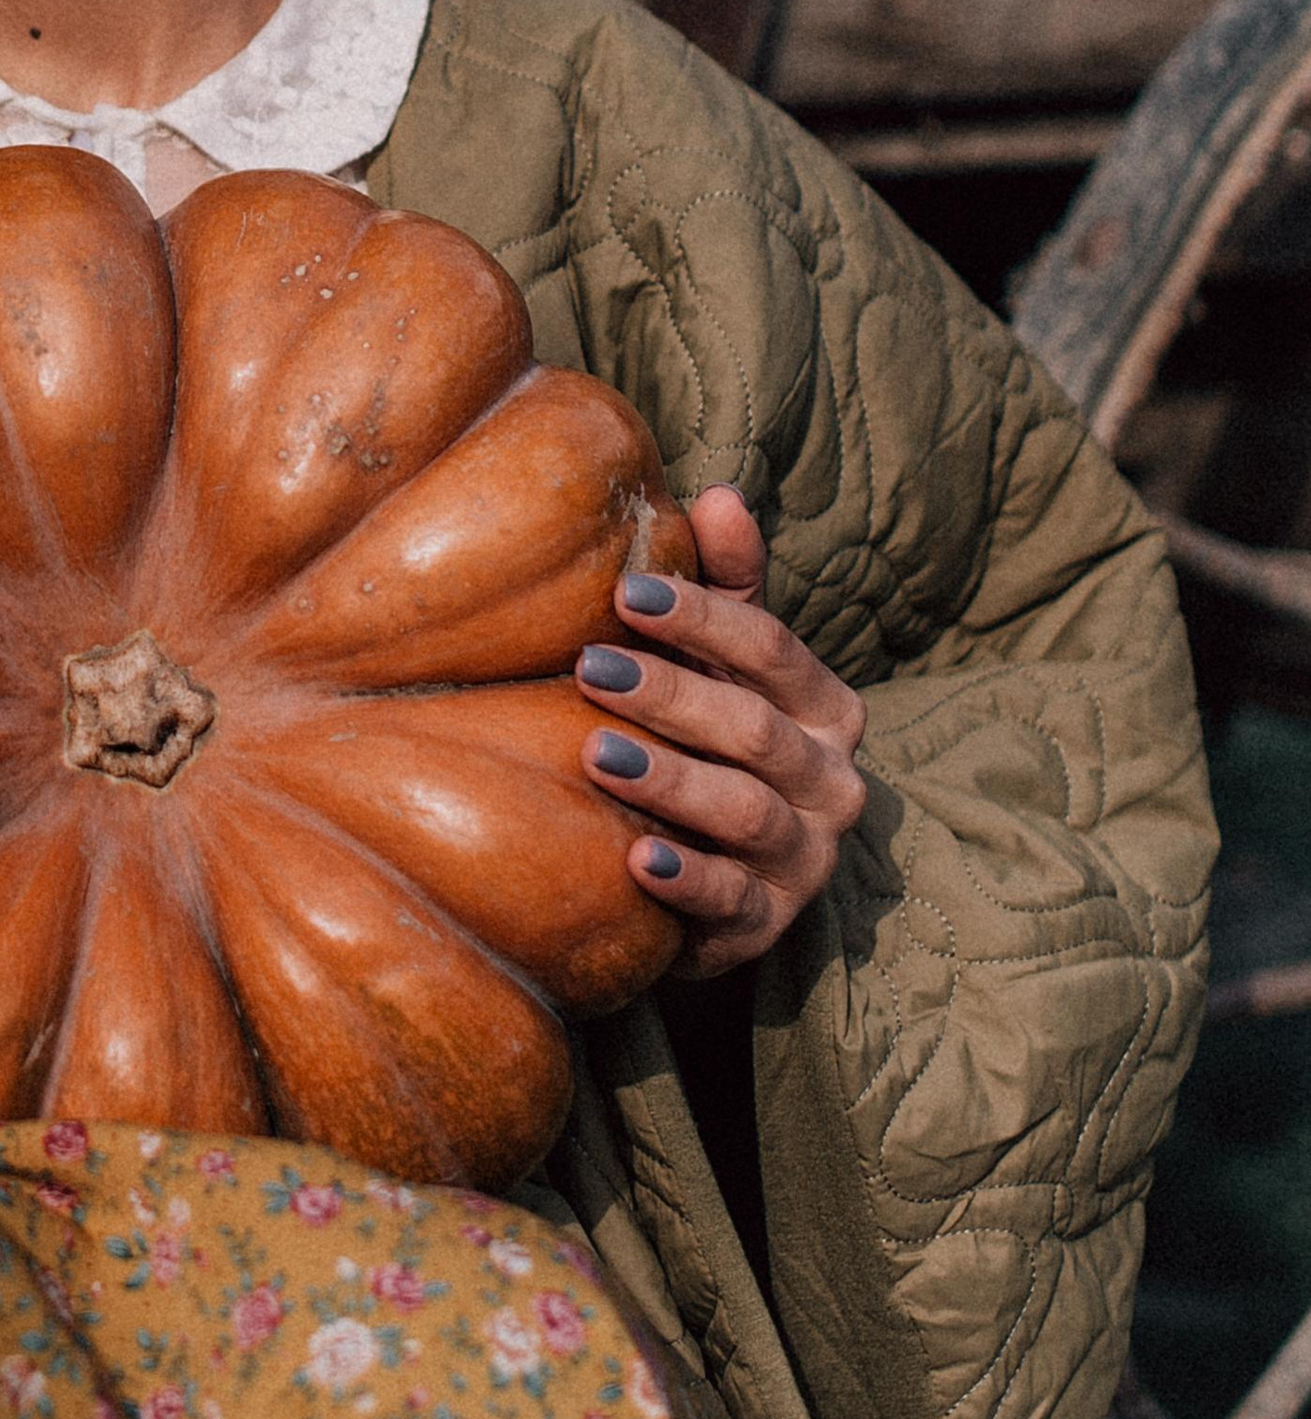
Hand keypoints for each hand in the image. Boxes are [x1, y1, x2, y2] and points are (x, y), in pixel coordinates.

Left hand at [576, 486, 866, 980]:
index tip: (623, 595)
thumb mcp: (730, 663)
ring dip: (669, 782)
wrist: (730, 877)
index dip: (701, 618)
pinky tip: (635, 861)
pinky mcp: (767, 925)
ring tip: (596, 755)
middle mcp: (831, 783)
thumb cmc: (720, 741)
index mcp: (825, 707)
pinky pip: (732, 903)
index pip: (770, 648)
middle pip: (752, 729)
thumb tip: (718, 492)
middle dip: (670, 694)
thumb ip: (731, 584)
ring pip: (744, 811)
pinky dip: (687, 882)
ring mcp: (804, 859)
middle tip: (588, 668)